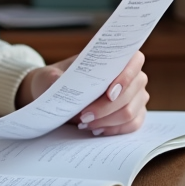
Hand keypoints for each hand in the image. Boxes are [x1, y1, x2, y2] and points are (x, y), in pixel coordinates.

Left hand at [16, 50, 148, 136]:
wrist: (55, 94)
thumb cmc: (55, 81)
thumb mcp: (49, 77)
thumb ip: (53, 77)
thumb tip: (57, 80)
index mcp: (116, 56)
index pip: (134, 61)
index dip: (126, 77)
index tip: (109, 93)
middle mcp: (132, 75)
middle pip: (130, 93)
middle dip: (106, 108)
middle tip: (83, 116)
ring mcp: (136, 95)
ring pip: (130, 112)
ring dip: (107, 120)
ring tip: (85, 122)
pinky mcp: (134, 113)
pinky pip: (132, 125)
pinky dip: (113, 129)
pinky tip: (96, 128)